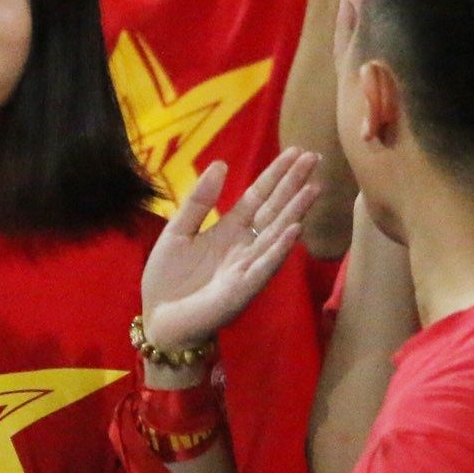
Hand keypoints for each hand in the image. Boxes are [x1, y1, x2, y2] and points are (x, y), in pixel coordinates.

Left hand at [142, 150, 321, 357]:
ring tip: (314, 188)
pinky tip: (295, 229)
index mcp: (229, 230)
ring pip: (276, 234)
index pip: (259, 196)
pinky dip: (279, 248)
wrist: (159, 320)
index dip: (277, 175)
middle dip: (294, 185)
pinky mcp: (242, 289)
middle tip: (314, 158)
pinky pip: (264, 266)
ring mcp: (247, 267)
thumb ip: (199, 201)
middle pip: (274, 209)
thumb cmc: (168, 279)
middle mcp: (245, 245)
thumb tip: (220, 163)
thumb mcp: (178, 231)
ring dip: (295, 211)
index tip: (297, 152)